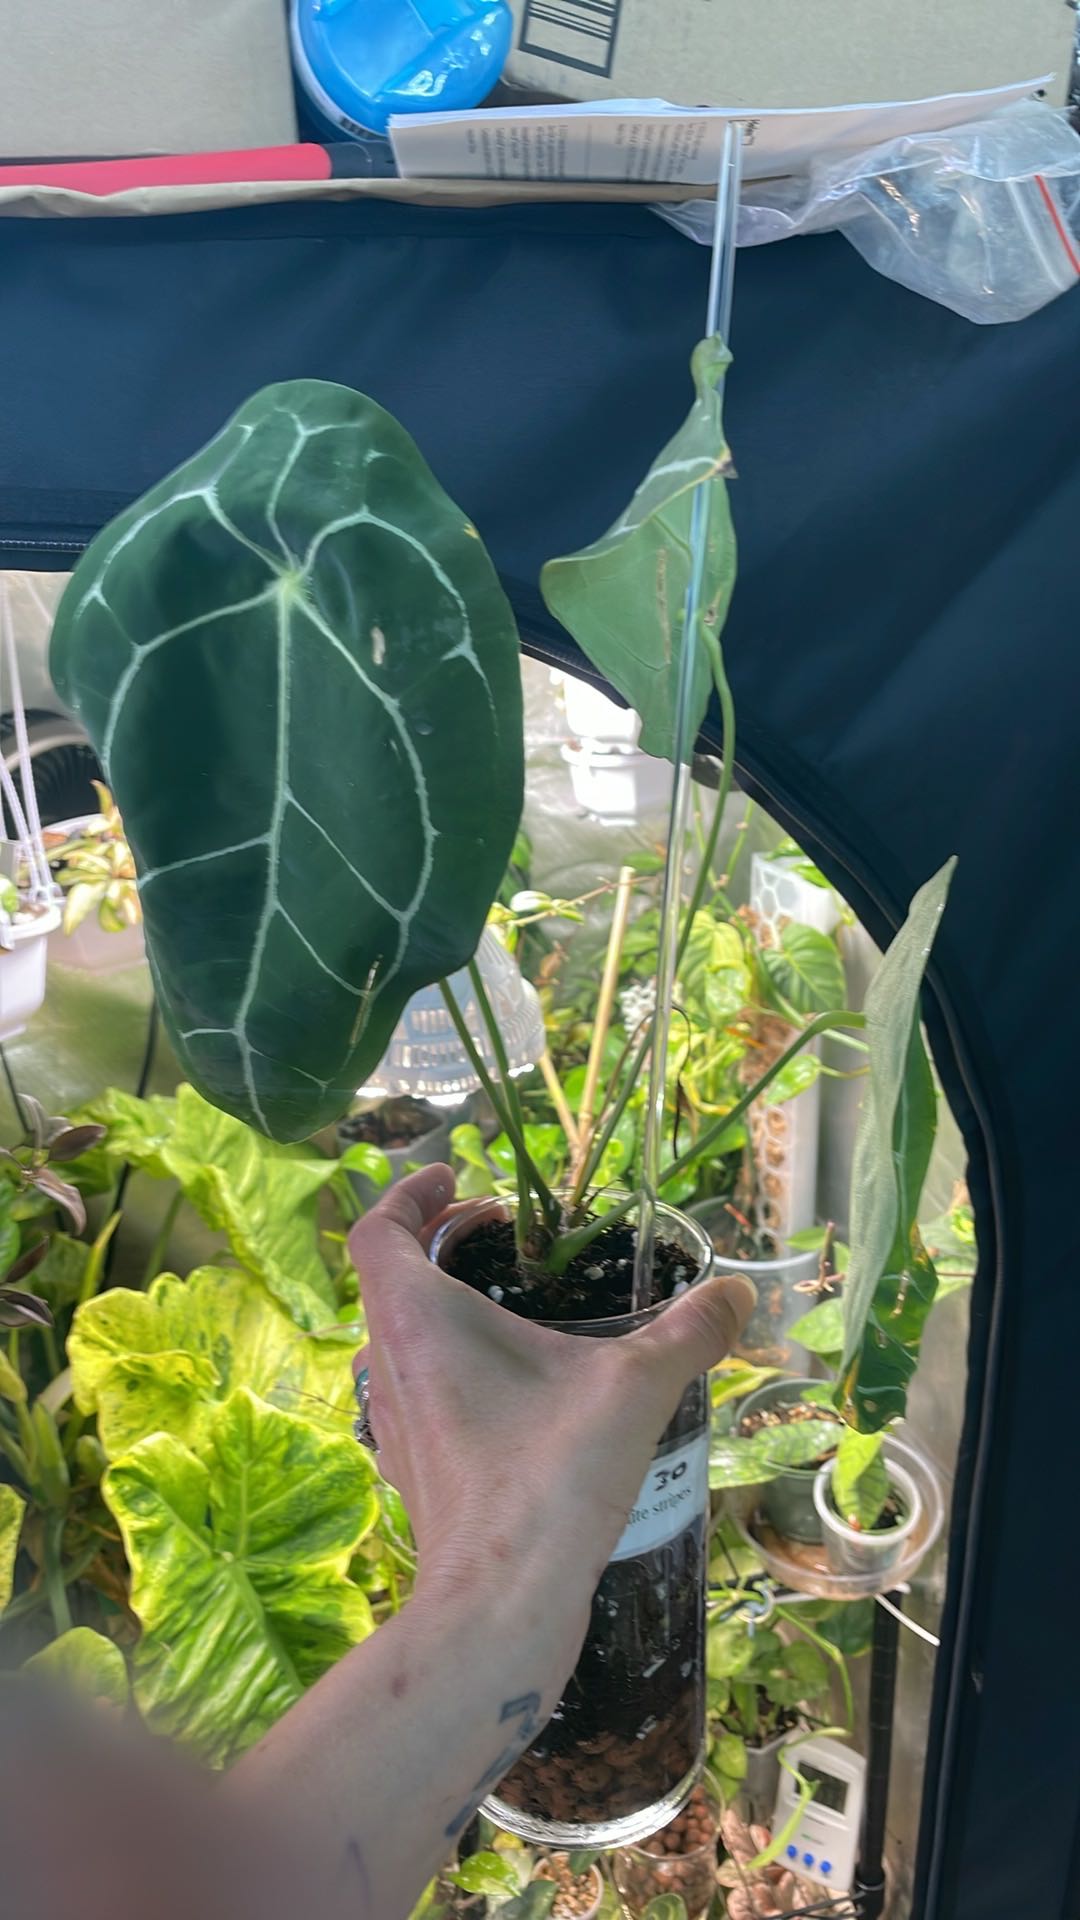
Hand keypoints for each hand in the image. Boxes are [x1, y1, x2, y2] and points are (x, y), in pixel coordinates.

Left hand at [349, 1167, 754, 1606]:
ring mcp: (393, 1423)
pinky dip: (452, 1370)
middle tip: (501, 1238)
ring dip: (442, 1312)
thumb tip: (738, 1291)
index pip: (378, 1229)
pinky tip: (516, 1392)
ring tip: (513, 1309)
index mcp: (414, 1318)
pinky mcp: (411, 1471)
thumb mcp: (632, 1388)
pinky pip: (419, 1395)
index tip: (456, 1179)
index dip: (410, 1193)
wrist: (498, 1604)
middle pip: (389, 1281)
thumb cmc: (546, 1478)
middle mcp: (387, 1364)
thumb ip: (688, 1332)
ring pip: (400, 1342)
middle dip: (439, 1247)